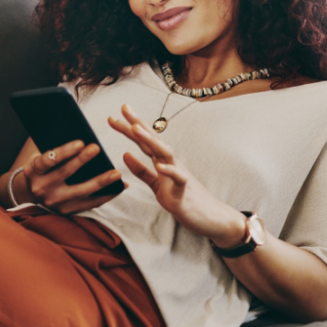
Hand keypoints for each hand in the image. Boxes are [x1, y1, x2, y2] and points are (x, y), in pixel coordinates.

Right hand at [21, 140, 125, 214]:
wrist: (29, 194)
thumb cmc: (41, 170)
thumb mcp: (40, 158)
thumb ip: (56, 151)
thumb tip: (82, 140)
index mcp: (33, 171)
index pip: (49, 160)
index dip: (65, 151)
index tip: (81, 142)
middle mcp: (41, 188)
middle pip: (65, 173)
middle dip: (82, 160)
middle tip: (97, 148)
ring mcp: (54, 202)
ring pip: (80, 192)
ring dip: (100, 182)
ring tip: (117, 173)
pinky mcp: (66, 211)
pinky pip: (89, 204)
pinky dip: (106, 195)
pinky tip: (119, 186)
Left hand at [107, 104, 247, 246]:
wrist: (210, 217)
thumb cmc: (184, 199)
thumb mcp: (157, 185)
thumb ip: (142, 171)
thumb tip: (125, 154)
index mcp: (162, 162)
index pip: (145, 141)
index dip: (131, 127)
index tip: (115, 114)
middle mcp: (170, 164)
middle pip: (152, 140)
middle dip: (137, 124)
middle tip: (122, 109)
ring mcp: (178, 175)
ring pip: (165, 153)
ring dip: (150, 140)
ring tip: (135, 129)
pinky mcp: (184, 191)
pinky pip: (178, 179)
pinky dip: (169, 171)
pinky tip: (159, 166)